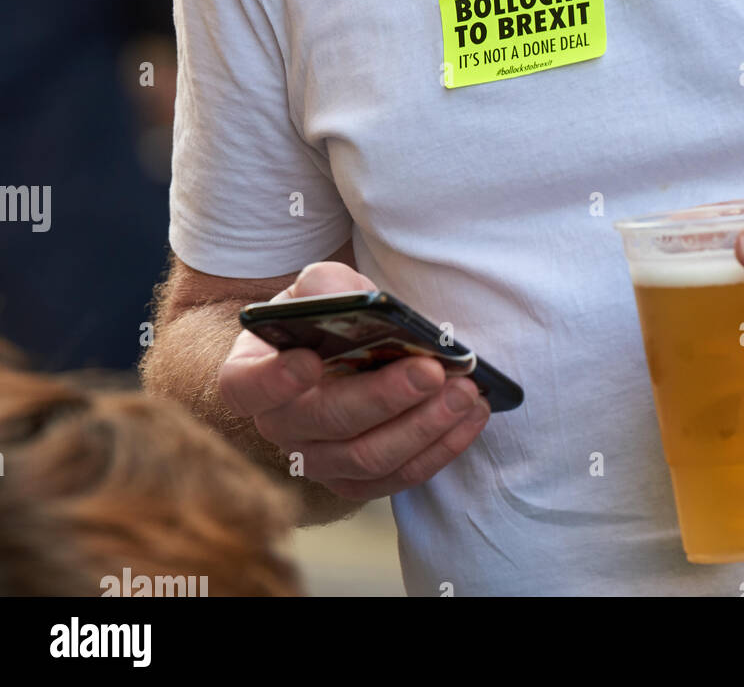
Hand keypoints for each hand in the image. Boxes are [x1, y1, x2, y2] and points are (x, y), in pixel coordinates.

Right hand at [219, 261, 489, 499]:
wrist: (345, 350)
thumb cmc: (327, 318)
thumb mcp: (320, 288)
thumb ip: (324, 286)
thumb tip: (343, 299)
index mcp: (253, 375)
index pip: (247, 386)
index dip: (275, 379)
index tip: (310, 360)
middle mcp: (280, 427)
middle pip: (328, 423)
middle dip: (386, 398)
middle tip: (434, 371)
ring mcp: (318, 461)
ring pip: (370, 458)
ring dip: (425, 426)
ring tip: (466, 392)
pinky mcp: (359, 480)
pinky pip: (400, 477)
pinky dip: (441, 447)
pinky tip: (471, 415)